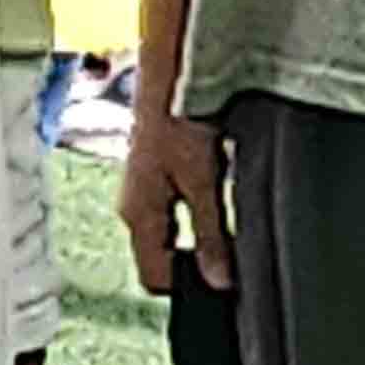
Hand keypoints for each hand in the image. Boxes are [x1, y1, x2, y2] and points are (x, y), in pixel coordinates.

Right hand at [122, 105, 232, 296]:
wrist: (171, 76)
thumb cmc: (180, 122)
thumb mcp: (205, 183)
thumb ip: (211, 235)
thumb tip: (219, 281)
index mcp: (139, 216)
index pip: (154, 278)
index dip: (188, 287)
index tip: (222, 282)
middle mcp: (134, 207)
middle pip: (161, 257)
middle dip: (194, 261)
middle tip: (231, 252)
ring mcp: (141, 191)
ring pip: (169, 234)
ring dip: (197, 236)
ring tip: (227, 219)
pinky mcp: (153, 175)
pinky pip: (171, 212)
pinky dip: (194, 214)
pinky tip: (217, 195)